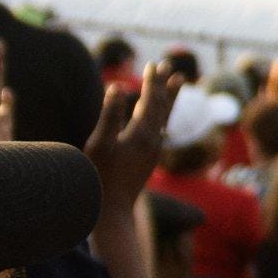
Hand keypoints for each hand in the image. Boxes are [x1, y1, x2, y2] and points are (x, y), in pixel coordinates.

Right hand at [82, 59, 181, 233]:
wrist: (112, 212)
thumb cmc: (101, 177)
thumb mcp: (100, 144)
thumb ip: (110, 114)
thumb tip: (118, 86)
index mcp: (143, 134)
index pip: (151, 101)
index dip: (152, 82)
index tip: (154, 64)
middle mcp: (153, 141)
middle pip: (163, 107)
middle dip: (165, 87)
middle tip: (171, 67)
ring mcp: (152, 152)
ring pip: (164, 119)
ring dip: (168, 100)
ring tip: (176, 84)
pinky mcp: (147, 160)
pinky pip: (159, 130)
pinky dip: (161, 117)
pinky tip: (158, 119)